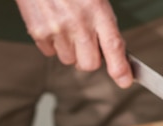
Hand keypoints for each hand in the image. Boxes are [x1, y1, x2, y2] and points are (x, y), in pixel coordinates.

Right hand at [15, 0, 132, 87]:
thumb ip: (103, 20)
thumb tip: (110, 49)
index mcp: (96, 8)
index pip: (113, 46)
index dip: (120, 68)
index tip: (125, 80)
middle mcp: (77, 22)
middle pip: (89, 64)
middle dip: (90, 58)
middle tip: (87, 41)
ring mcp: (56, 29)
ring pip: (69, 59)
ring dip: (70, 49)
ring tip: (66, 25)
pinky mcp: (38, 32)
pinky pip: (50, 52)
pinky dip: (53, 43)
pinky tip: (53, 23)